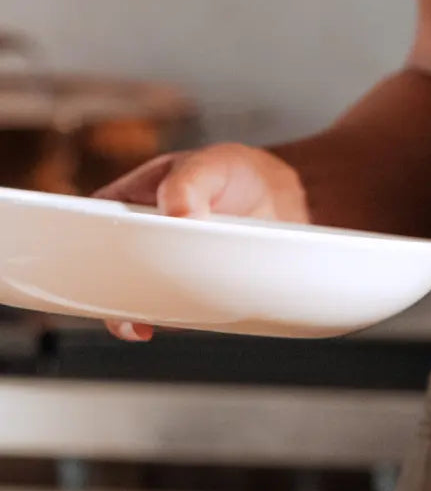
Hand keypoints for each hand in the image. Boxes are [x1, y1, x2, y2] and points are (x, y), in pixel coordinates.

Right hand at [94, 143, 308, 340]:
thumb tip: (178, 214)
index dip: (86, 252)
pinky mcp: (197, 291)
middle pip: (112, 274)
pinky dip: (180, 322)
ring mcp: (170, 269)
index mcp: (129, 203)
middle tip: (126, 313)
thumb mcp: (210, 165)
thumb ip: (190, 184)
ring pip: (144, 299)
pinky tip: (184, 324)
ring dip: (143, 314)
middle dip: (112, 298)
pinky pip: (180, 313)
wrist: (285, 200)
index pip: (92, 229)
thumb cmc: (235, 172)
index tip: (97, 272)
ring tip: (146, 324)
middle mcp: (144, 241)